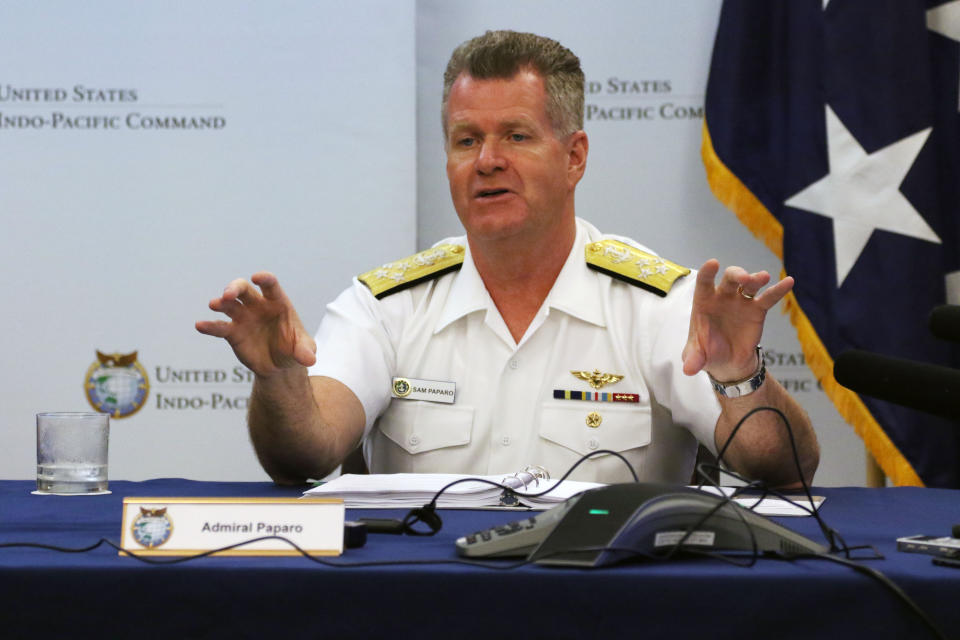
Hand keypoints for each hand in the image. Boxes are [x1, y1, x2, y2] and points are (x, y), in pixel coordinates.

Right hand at [195, 272, 316, 376]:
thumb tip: (309, 360)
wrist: (279, 366)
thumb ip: (305, 352)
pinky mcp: (233, 333)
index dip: (264, 279)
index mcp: (277, 302)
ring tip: (214, 305)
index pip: (270, 285)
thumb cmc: (294, 350)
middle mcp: (257, 306)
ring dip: (221, 303)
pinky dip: (210, 326)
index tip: (257, 278)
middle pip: (243, 290)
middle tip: (227, 295)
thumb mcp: (303, 351)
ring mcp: (243, 317)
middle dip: (234, 288)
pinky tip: (200, 325)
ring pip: (229, 305)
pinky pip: (219, 327)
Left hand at [682, 259, 792, 380]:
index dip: (707, 273)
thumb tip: (689, 370)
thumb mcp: (697, 357)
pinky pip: (769, 297)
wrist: (727, 362)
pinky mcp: (757, 310)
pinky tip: (789, 282)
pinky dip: (778, 290)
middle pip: (730, 279)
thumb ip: (693, 359)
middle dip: (737, 275)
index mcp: (704, 302)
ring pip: (749, 284)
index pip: (704, 283)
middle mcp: (723, 297)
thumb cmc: (707, 352)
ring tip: (763, 277)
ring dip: (756, 279)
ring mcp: (741, 301)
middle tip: (744, 278)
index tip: (712, 263)